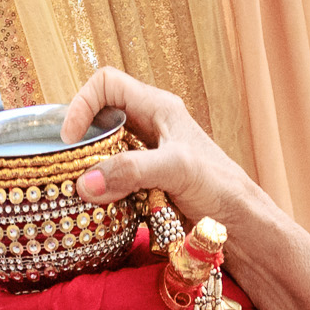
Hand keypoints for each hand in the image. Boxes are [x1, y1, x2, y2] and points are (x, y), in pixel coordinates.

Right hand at [59, 68, 263, 233]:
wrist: (241, 225)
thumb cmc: (220, 188)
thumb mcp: (176, 170)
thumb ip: (131, 171)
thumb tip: (85, 182)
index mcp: (158, 107)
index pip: (106, 84)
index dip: (81, 104)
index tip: (70, 139)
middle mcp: (150, 126)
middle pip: (99, 117)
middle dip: (80, 138)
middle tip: (67, 165)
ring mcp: (147, 156)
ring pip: (104, 149)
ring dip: (88, 166)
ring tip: (77, 187)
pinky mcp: (146, 183)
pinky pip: (112, 178)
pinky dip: (100, 188)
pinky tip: (97, 204)